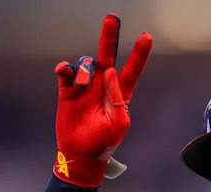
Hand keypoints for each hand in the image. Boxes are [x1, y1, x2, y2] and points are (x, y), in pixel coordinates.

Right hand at [53, 14, 152, 186]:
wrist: (80, 153)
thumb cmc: (104, 142)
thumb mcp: (117, 124)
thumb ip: (117, 98)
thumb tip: (110, 72)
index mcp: (120, 93)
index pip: (132, 70)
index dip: (139, 54)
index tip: (147, 37)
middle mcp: (103, 85)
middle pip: (108, 55)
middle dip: (109, 37)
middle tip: (112, 19)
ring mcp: (85, 86)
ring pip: (86, 64)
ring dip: (83, 69)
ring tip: (81, 85)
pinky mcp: (68, 90)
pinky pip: (66, 71)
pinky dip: (65, 68)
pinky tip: (64, 72)